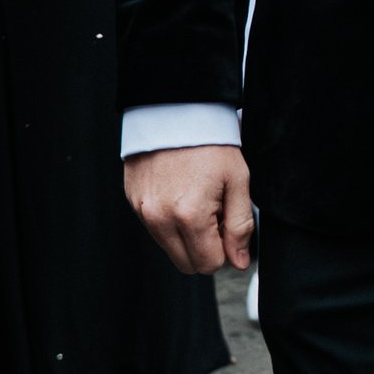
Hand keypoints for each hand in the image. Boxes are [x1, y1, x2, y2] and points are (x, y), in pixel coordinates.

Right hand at [125, 145, 253, 274]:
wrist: (177, 109)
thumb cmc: (211, 142)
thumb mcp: (238, 180)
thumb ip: (240, 225)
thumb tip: (238, 261)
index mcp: (189, 216)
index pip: (209, 264)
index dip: (225, 249)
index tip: (228, 224)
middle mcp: (160, 219)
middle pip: (186, 264)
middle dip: (205, 247)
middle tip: (215, 213)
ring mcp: (142, 211)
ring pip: (169, 247)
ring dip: (186, 234)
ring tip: (197, 198)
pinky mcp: (133, 200)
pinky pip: (154, 226)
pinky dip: (169, 218)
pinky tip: (180, 191)